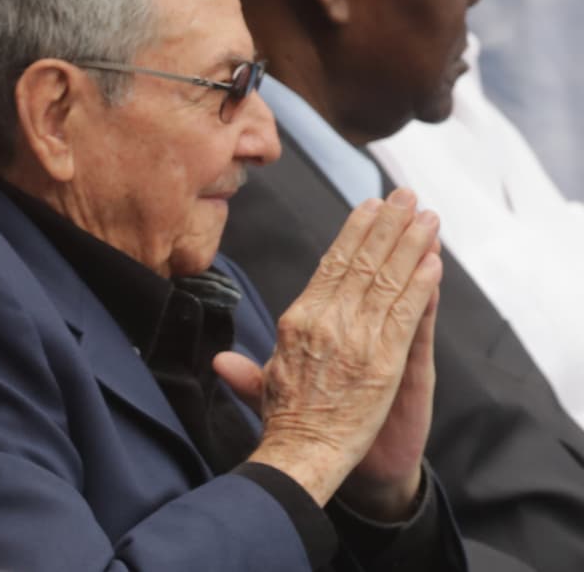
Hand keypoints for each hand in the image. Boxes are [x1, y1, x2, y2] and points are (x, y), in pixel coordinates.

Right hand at [216, 189, 441, 518]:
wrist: (302, 455)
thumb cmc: (284, 423)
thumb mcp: (263, 387)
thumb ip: (247, 370)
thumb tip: (218, 360)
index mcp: (299, 320)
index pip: (331, 266)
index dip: (354, 233)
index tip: (371, 208)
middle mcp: (326, 321)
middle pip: (361, 262)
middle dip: (387, 224)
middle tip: (406, 196)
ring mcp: (356, 338)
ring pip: (386, 279)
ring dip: (410, 244)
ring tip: (427, 216)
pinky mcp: (384, 361)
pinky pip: (405, 313)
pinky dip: (420, 284)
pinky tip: (433, 261)